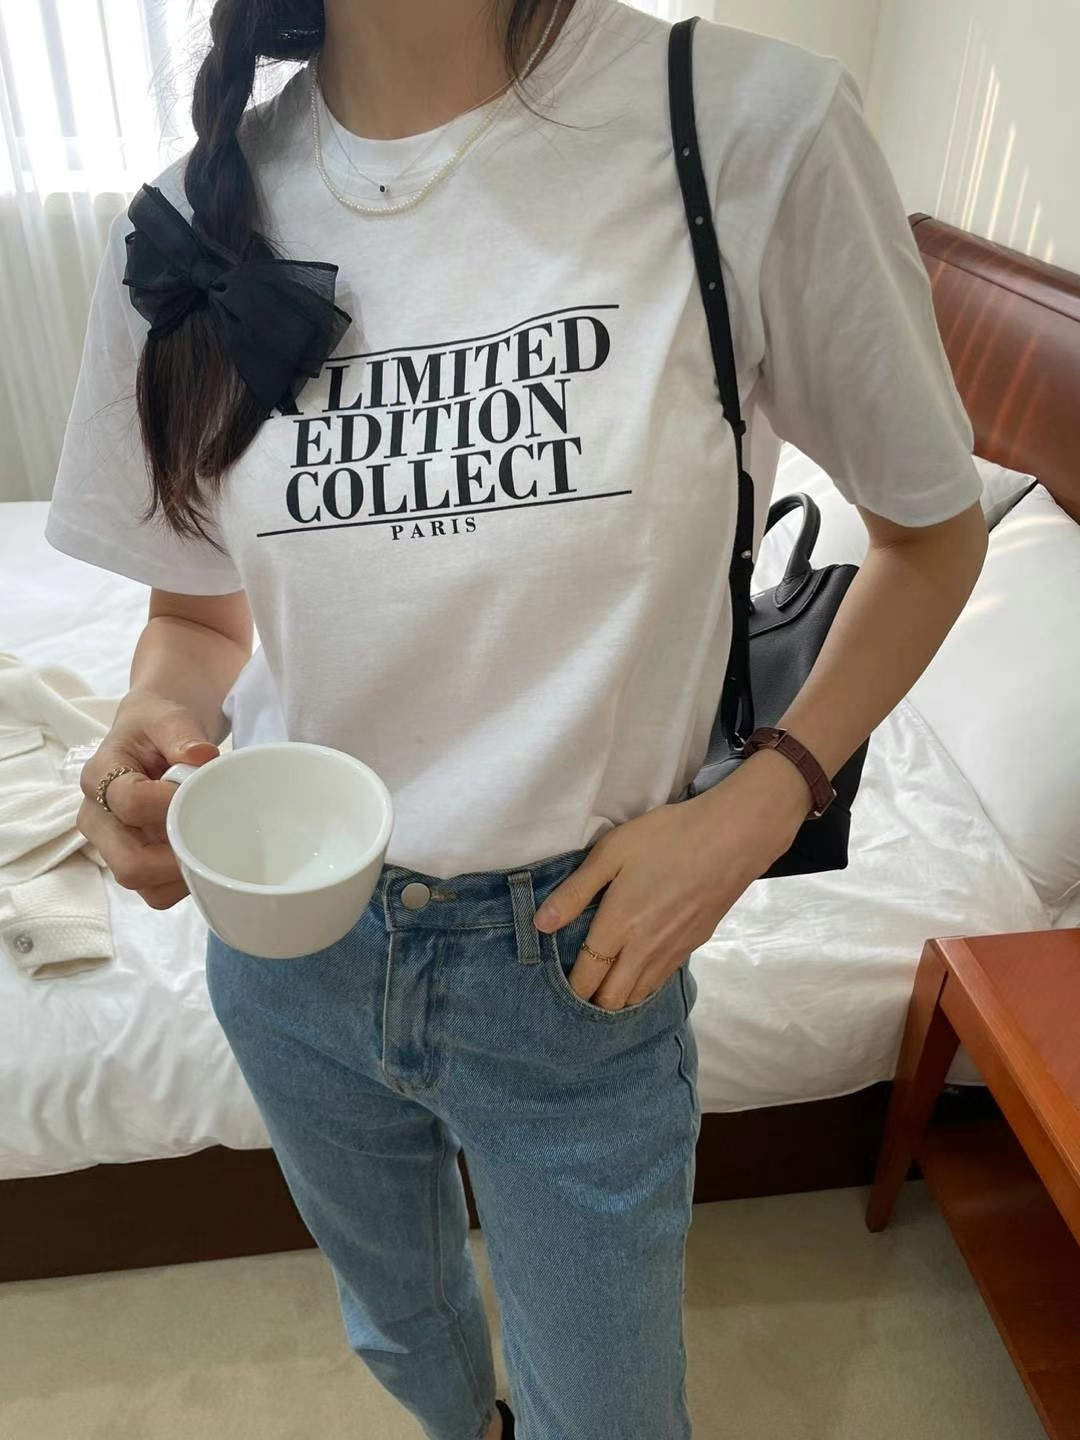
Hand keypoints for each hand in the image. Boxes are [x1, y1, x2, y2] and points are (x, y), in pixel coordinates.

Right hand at [78, 690, 219, 909]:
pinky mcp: (129, 862)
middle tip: (211, 837)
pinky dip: (180, 882)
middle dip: (176, 857)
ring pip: (141, 884)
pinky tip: (200, 856)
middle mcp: (96, 818)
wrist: (151, 736)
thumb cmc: (156, 727)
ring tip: (207, 845)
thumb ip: (180, 732)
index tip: (201, 793)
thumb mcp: (166, 716)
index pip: (131, 803)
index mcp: (99, 777)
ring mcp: (110, 845)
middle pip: (128, 863)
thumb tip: (201, 756)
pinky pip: (154, 892)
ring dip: (179, 874)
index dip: (170, 804)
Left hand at [532, 752, 810, 1008]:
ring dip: (619, 999)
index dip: (571, 990)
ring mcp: (673, 950)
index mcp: (619, 925)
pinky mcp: (694, 944)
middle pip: (613, 998)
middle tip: (579, 994)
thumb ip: (575, 892)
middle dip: (593, 1003)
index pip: (587, 977)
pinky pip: (662, 980)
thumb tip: (541, 924)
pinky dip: (644, 986)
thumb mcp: (611, 852)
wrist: (732, 838)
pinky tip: (638, 975)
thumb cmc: (667, 837)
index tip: (557, 992)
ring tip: (604, 990)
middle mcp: (644, 948)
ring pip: (640, 995)